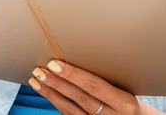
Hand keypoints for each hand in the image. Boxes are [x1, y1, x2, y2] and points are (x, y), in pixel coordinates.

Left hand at [29, 60, 165, 114]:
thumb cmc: (129, 99)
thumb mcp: (126, 88)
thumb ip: (106, 79)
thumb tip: (77, 55)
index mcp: (124, 102)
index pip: (94, 86)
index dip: (73, 75)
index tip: (55, 64)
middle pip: (80, 98)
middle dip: (57, 83)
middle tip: (40, 69)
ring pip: (70, 110)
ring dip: (50, 94)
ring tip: (36, 80)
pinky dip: (56, 103)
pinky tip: (46, 92)